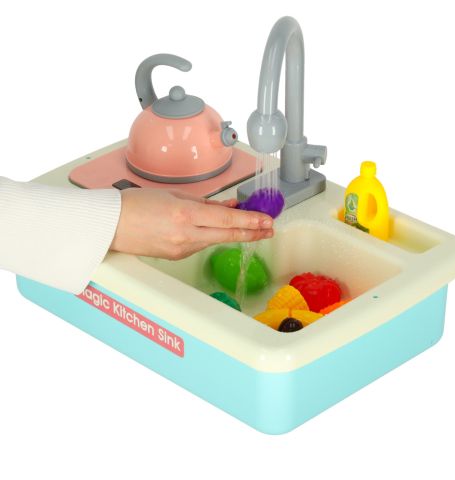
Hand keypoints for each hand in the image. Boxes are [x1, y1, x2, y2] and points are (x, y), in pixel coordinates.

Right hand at [109, 188, 273, 258]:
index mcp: (185, 214)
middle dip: (252, 233)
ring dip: (232, 233)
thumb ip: (205, 203)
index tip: (267, 220)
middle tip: (269, 229)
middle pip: (228, 235)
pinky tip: (216, 230)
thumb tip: (228, 206)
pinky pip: (200, 244)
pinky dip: (211, 236)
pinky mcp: (176, 256)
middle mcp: (185, 235)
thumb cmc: (135, 205)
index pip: (227, 221)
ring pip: (215, 240)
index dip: (251, 221)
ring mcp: (181, 249)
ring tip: (249, 226)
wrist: (110, 226)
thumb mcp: (174, 195)